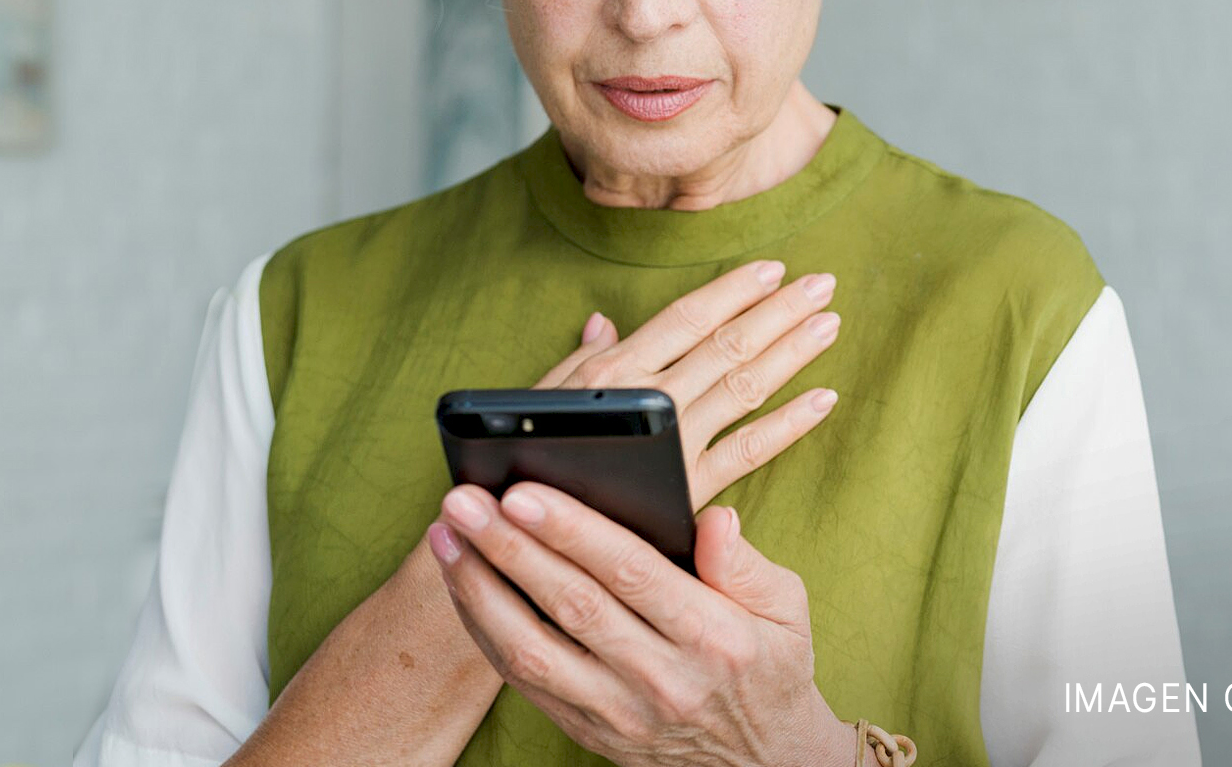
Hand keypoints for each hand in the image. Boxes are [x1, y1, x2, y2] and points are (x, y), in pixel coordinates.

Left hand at [428, 482, 853, 766]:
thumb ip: (746, 562)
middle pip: (571, 604)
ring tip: (444, 540)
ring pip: (533, 649)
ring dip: (480, 590)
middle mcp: (661, 679)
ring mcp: (620, 712)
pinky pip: (524, 681)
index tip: (522, 490)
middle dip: (509, 548)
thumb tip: (712, 516)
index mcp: (713, 636)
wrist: (764, 764)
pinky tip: (462, 587)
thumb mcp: (787, 608)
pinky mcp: (590, 731)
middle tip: (461, 500)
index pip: (631, 574)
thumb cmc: (769, 666)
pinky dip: (485, 632)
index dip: (572, 531)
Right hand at [532, 260, 841, 506]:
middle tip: (823, 285)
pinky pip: (750, 450)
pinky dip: (791, 423)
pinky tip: (824, 400)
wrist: (524, 523)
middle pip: (729, 344)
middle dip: (779, 311)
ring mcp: (676, 441)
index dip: (734, 290)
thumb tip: (604, 321)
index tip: (774, 269)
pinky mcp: (690, 487)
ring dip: (793, 351)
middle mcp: (653, 397)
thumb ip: (584, 357)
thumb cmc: (527, 452)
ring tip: (829, 324)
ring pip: (746, 385)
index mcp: (618, 368)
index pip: (689, 317)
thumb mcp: (545, 395)